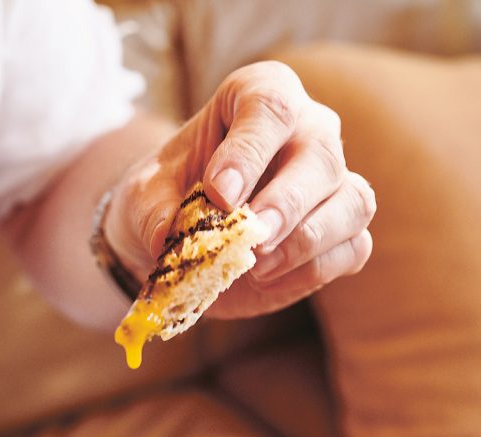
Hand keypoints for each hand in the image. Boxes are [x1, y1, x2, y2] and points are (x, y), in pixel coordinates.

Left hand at [106, 60, 374, 317]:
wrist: (176, 240)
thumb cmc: (165, 199)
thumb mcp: (143, 197)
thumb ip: (155, 211)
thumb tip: (169, 237)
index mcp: (259, 98)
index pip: (271, 107)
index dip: (249, 150)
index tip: (219, 193)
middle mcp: (308, 131)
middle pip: (321, 154)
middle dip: (287, 201)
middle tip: (254, 236)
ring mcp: (333, 184)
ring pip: (352, 202)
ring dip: (307, 240)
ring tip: (256, 266)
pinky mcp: (341, 235)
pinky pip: (352, 248)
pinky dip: (314, 269)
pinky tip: (269, 279)